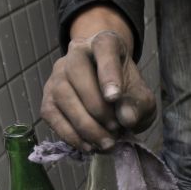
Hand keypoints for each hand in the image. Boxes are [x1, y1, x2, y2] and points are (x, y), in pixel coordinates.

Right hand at [41, 6, 155, 150]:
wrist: (112, 94)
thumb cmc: (127, 90)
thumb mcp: (142, 97)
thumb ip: (138, 105)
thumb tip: (126, 118)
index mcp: (105, 44)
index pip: (104, 47)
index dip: (108, 73)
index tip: (115, 97)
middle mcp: (76, 54)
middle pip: (76, 71)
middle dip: (96, 106)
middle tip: (114, 129)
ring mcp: (57, 75)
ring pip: (62, 95)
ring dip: (85, 124)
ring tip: (106, 142)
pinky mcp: (48, 98)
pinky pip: (52, 115)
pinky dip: (70, 134)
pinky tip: (88, 146)